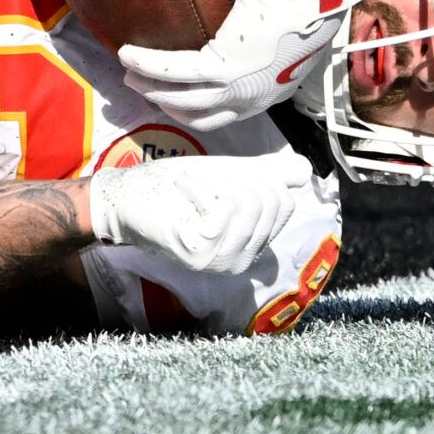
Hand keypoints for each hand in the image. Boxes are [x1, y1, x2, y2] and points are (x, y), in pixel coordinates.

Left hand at [89, 152, 309, 274]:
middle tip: (205, 181)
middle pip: (273, 202)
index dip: (256, 177)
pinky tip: (182, 190)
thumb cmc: (175, 187)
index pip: (285, 203)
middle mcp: (243, 260)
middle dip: (240, 177)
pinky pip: (224, 206)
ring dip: (218, 181)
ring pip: (251, 203)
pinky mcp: (202, 253)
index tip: (222, 178)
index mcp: (252, 244)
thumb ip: (266, 175)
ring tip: (191, 186)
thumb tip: (305, 172)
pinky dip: (200, 186)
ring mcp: (223, 261)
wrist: (128, 197)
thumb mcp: (229, 176)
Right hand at [119, 0, 376, 130]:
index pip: (225, 114)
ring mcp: (238, 86)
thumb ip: (263, 42)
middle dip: (166, 105)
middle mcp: (253, 98)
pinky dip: (147, 63)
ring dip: (150, 87)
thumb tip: (245, 25)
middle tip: (141, 87)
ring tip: (129, 72)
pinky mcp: (222, 66)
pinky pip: (173, 70)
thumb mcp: (285, 32)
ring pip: (180, 97)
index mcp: (270, 93)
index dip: (194, 108)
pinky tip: (128, 53)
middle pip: (198, 114)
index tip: (173, 96)